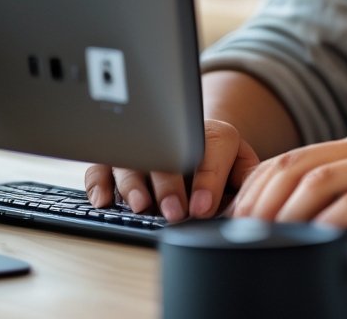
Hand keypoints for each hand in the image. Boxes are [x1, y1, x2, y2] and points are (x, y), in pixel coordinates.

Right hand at [84, 118, 259, 220]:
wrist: (197, 141)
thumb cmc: (220, 163)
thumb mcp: (242, 166)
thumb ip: (247, 182)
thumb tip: (247, 205)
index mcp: (213, 135)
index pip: (211, 151)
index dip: (207, 181)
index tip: (202, 207)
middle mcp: (173, 136)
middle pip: (166, 155)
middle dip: (170, 187)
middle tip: (174, 212)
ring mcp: (142, 145)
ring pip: (132, 160)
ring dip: (135, 186)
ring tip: (142, 207)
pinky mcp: (116, 156)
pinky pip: (100, 167)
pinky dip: (99, 183)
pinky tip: (103, 201)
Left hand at [229, 133, 346, 236]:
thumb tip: (305, 224)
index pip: (291, 160)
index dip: (253, 189)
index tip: (232, 222)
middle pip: (296, 166)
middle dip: (257, 201)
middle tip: (239, 235)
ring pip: (322, 179)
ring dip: (285, 211)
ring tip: (266, 239)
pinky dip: (331, 218)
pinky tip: (316, 236)